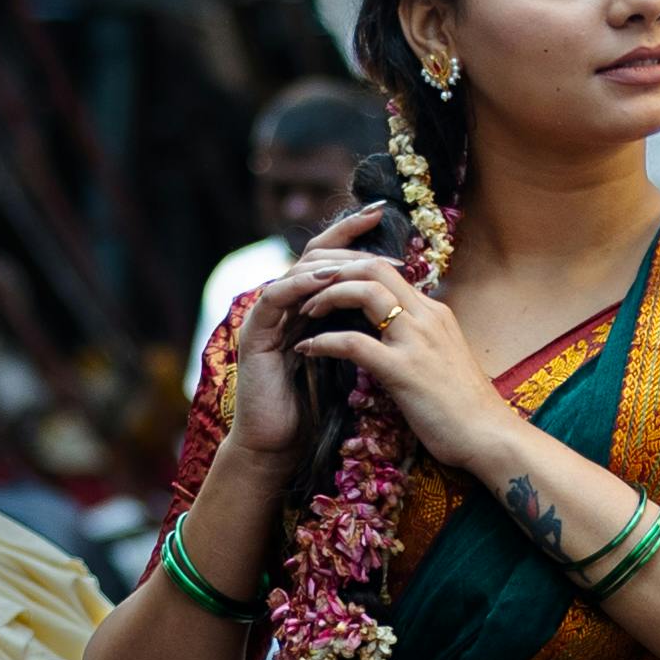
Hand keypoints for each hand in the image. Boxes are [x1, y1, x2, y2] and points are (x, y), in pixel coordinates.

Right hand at [220, 211, 385, 458]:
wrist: (282, 446)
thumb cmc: (318, 409)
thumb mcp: (350, 359)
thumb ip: (363, 327)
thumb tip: (405, 302)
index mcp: (310, 307)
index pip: (332, 258)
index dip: (354, 233)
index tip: (385, 213)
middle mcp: (287, 305)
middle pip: (313, 253)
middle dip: (344, 237)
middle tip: (375, 225)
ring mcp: (268, 317)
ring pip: (295, 270)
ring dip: (328, 261)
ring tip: (358, 257)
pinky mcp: (254, 334)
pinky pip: (275, 296)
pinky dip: (300, 285)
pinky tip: (325, 280)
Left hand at [276, 222, 510, 475]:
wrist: (491, 437)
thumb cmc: (465, 407)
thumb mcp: (441, 359)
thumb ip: (418, 339)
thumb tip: (390, 335)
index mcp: (434, 312)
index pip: (386, 268)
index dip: (349, 268)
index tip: (324, 284)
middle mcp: (426, 316)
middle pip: (373, 266)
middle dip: (333, 271)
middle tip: (305, 289)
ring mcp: (417, 341)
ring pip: (364, 291)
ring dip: (327, 296)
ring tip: (303, 312)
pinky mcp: (405, 370)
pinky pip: (354, 343)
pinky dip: (324, 342)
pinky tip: (307, 349)